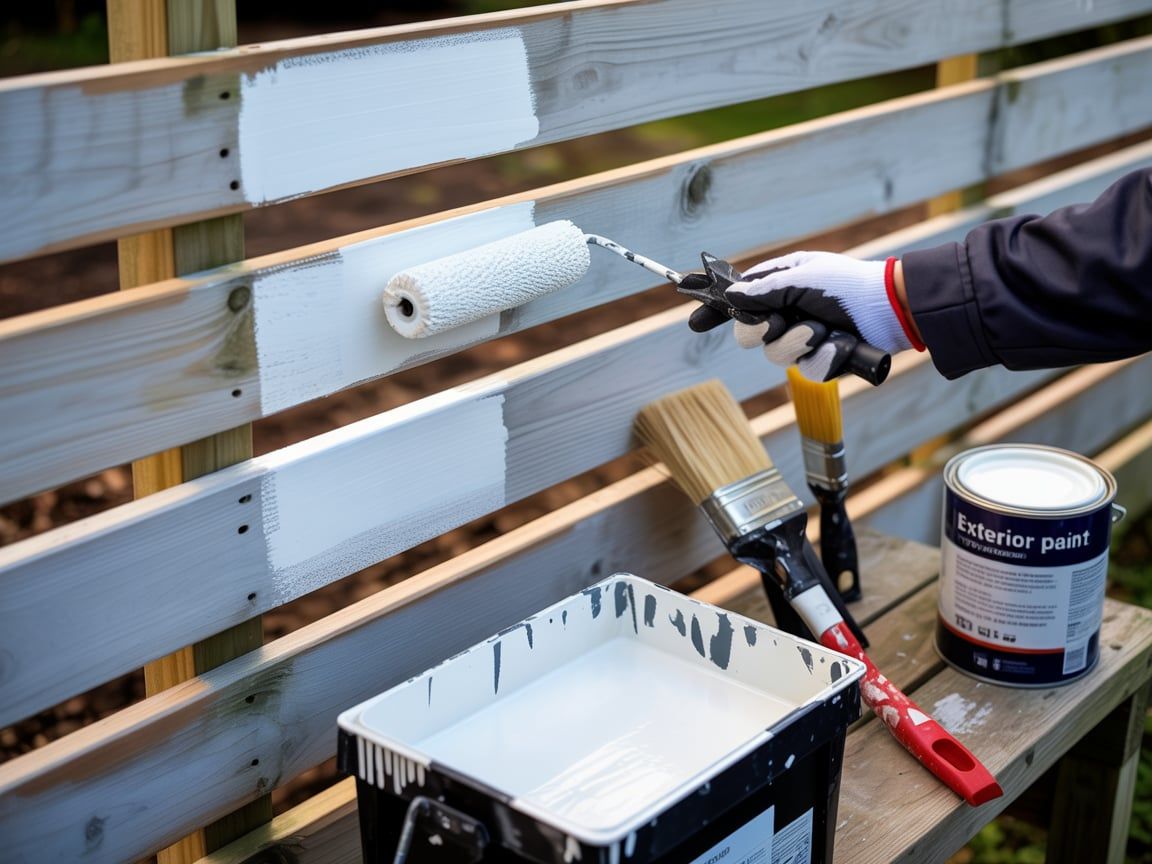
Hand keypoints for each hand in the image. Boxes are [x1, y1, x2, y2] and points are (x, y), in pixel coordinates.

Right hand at [725, 251, 912, 379]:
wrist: (890, 308)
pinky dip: (825, 356)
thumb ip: (763, 290)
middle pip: (748, 335)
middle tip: (777, 322)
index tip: (696, 322)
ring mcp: (804, 340)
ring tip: (824, 329)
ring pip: (776, 356)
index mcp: (779, 287)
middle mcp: (787, 314)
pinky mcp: (823, 362)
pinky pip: (807, 370)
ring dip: (800, 342)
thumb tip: (732, 297)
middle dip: (762, 330)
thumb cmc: (847, 284)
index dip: (715, 312)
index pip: (738, 302)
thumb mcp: (801, 277)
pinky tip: (841, 343)